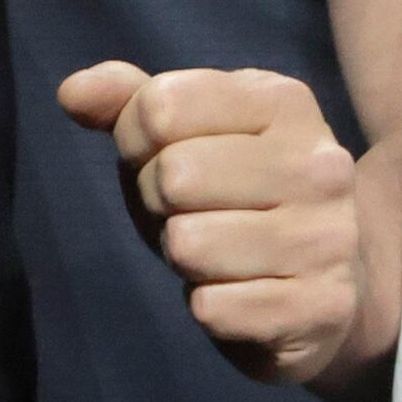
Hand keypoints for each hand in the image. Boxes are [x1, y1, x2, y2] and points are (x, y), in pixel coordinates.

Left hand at [56, 60, 366, 384]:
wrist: (329, 285)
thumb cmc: (238, 197)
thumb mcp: (189, 134)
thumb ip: (130, 101)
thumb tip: (72, 92)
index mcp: (286, 102)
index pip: (161, 105)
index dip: (135, 138)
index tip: (160, 157)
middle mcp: (319, 164)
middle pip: (174, 174)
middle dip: (158, 201)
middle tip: (191, 212)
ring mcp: (326, 238)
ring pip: (189, 243)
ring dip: (183, 255)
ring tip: (216, 252)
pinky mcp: (319, 308)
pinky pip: (212, 308)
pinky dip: (209, 307)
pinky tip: (239, 293)